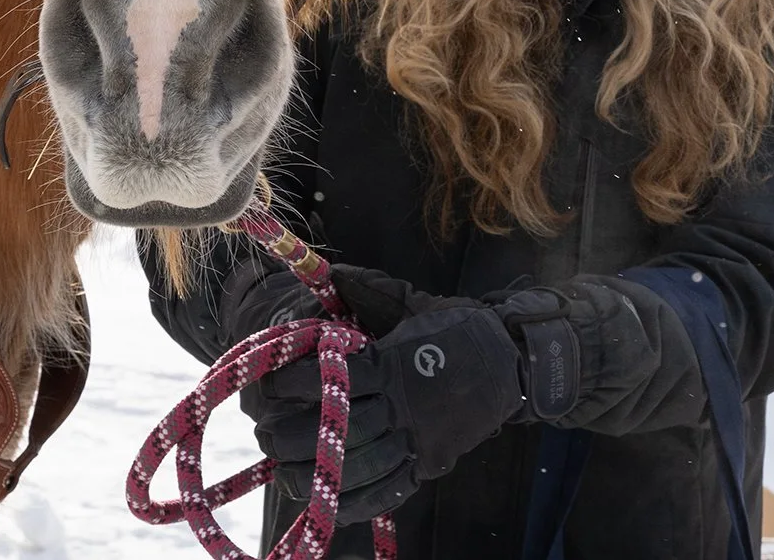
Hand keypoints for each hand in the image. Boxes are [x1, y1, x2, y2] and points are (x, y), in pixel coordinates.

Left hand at [242, 275, 583, 523]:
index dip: (297, 384)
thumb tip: (327, 273)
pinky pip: (390, 491)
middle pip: (343, 429)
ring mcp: (421, 440)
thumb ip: (365, 289)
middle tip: (263, 434)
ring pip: (362, 466)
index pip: (338, 379)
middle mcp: (408, 406)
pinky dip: (355, 501)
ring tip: (281, 470)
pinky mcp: (430, 463)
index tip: (271, 384)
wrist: (510, 361)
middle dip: (295, 436)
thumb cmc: (453, 326)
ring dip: (316, 473)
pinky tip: (325, 500)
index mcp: (396, 364)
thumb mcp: (408, 300)